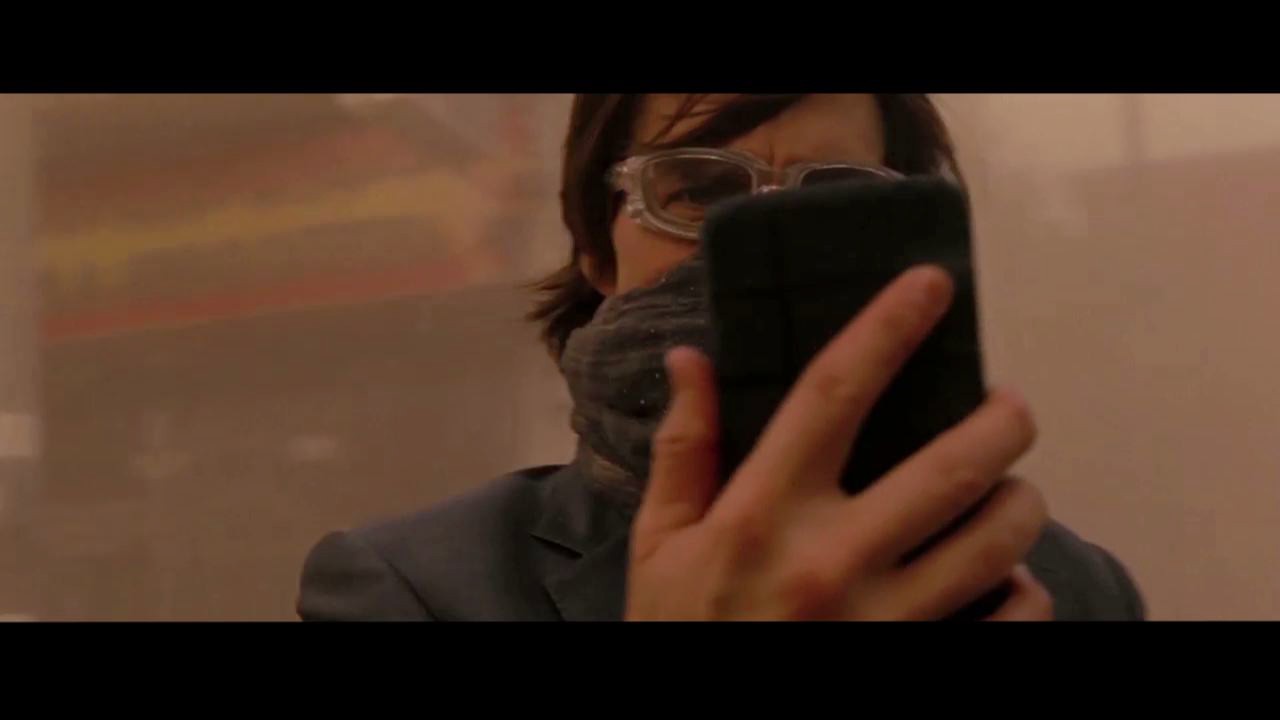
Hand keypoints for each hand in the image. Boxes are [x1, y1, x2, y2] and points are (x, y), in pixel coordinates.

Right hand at [626, 266, 1050, 620]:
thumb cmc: (680, 635)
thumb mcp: (657, 545)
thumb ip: (683, 450)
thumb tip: (689, 358)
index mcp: (760, 514)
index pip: (833, 395)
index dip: (887, 327)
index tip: (932, 283)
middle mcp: (832, 560)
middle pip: (954, 463)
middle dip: (1004, 419)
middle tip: (1008, 408)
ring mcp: (886, 623)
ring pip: (1001, 540)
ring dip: (1022, 503)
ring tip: (1010, 493)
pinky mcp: (919, 664)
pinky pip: (1014, 622)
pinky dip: (1026, 595)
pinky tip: (1007, 583)